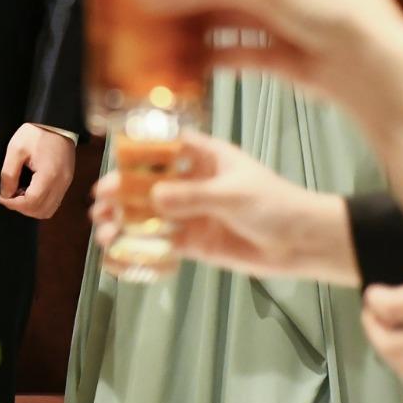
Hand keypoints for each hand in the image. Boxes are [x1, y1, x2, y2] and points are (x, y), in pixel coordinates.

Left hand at [0, 123, 77, 218]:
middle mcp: (61, 183)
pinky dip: (40, 204)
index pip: (32, 202)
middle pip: (41, 210)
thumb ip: (9, 173)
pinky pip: (54, 203)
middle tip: (10, 195)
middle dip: (21, 208)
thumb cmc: (36, 133)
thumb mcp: (16, 149)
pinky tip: (30, 191)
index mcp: (49, 174)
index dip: (14, 205)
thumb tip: (6, 194)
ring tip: (20, 194)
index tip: (2, 198)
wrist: (56, 123)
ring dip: (31, 208)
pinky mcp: (66, 182)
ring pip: (48, 210)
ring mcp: (65, 183)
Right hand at [121, 135, 332, 277]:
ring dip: (126, 223)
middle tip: (100, 205)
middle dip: (122, 193)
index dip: (136, 153)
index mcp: (205, 157)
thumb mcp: (234, 195)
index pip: (164, 146)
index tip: (113, 165)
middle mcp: (194, 182)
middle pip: (149, 183)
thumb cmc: (275, 205)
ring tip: (105, 233)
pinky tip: (122, 256)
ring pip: (150, 215)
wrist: (301, 243)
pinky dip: (141, 250)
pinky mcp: (195, 241)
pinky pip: (162, 244)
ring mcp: (193, 212)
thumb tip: (153, 196)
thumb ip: (194, 196)